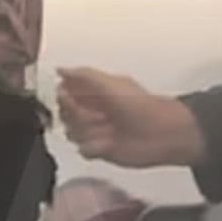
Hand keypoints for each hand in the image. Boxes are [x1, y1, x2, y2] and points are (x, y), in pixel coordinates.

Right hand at [57, 67, 205, 167]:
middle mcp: (92, 111)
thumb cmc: (139, 105)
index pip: (64, 92)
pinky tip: (107, 143)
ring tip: (106, 131)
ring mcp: (96, 131)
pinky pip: (82, 150)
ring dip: (86, 131)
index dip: (64, 96)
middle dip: (76, 115)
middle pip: (64, 113)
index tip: (71, 97)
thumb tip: (60, 70)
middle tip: (95, 115)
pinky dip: (93, 147)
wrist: (161, 133)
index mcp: (94, 92)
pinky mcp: (100, 150)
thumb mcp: (110, 82)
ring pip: (71, 132)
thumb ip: (83, 75)